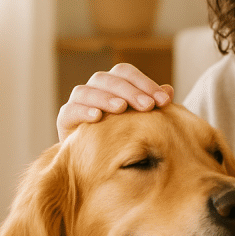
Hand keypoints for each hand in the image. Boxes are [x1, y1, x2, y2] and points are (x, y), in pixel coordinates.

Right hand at [56, 62, 172, 141]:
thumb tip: (169, 90)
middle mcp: (94, 89)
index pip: (126, 73)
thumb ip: (151, 105)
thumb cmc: (121, 135)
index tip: (163, 101)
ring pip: (87, 91)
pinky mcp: (65, 119)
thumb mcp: (139, 121)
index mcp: (112, 84)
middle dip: (130, 91)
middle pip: (108, 79)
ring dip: (106, 97)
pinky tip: (97, 117)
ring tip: (122, 107)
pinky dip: (83, 111)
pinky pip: (71, 110)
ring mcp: (78, 102)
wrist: (93, 162)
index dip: (144, 83)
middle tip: (148, 106)